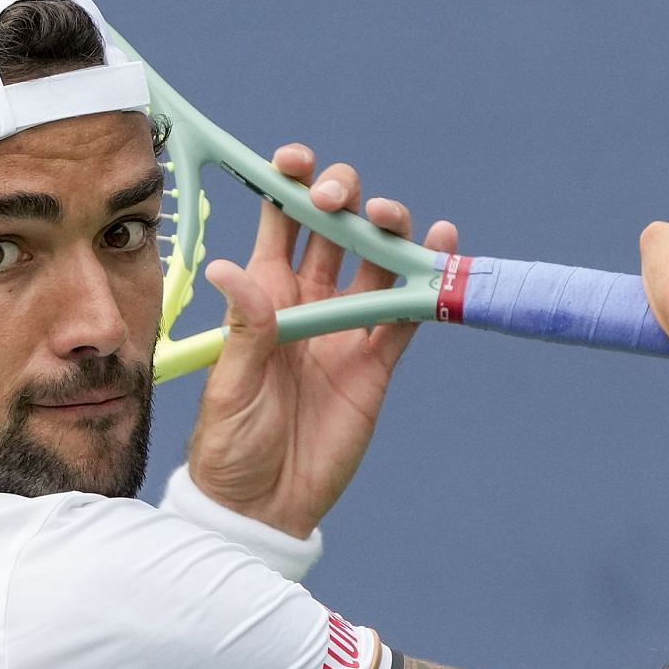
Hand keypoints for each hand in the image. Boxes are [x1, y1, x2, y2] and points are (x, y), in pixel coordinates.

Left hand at [186, 144, 457, 537]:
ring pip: (376, 260)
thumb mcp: (229, 386)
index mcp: (263, 295)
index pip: (278, 223)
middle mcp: (309, 301)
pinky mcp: (378, 363)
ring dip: (388, 230)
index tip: (295, 162)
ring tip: (391, 220)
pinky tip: (439, 246)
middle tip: (338, 199)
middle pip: (333, 228)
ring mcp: (347, 329)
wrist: (264, 506)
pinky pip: (407, 313)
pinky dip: (426, 280)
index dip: (289, 184)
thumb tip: (231, 268)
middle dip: (341, 197)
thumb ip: (245, 328)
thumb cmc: (230, 445)